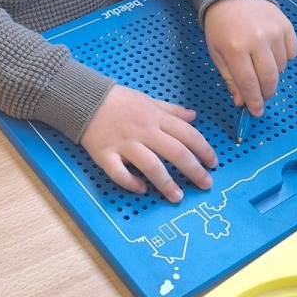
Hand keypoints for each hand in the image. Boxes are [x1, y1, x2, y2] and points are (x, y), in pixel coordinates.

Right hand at [80, 84, 216, 202]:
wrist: (84, 99)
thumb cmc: (118, 101)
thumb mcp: (148, 100)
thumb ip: (171, 111)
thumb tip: (193, 116)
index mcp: (155, 117)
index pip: (187, 134)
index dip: (204, 150)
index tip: (213, 163)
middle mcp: (143, 131)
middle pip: (175, 152)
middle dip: (193, 170)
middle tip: (205, 184)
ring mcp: (124, 144)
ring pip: (151, 166)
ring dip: (166, 183)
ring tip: (177, 197)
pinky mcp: (105, 155)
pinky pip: (119, 173)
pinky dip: (131, 183)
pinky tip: (142, 189)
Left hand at [204, 0, 296, 115]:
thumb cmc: (221, 26)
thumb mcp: (217, 53)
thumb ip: (230, 79)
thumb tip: (241, 102)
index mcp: (235, 48)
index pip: (249, 83)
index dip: (254, 101)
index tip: (256, 112)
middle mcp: (257, 40)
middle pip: (269, 79)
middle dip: (266, 93)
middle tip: (261, 96)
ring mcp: (274, 32)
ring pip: (281, 67)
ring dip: (272, 73)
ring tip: (260, 64)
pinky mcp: (286, 25)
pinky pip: (291, 53)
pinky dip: (283, 58)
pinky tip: (270, 51)